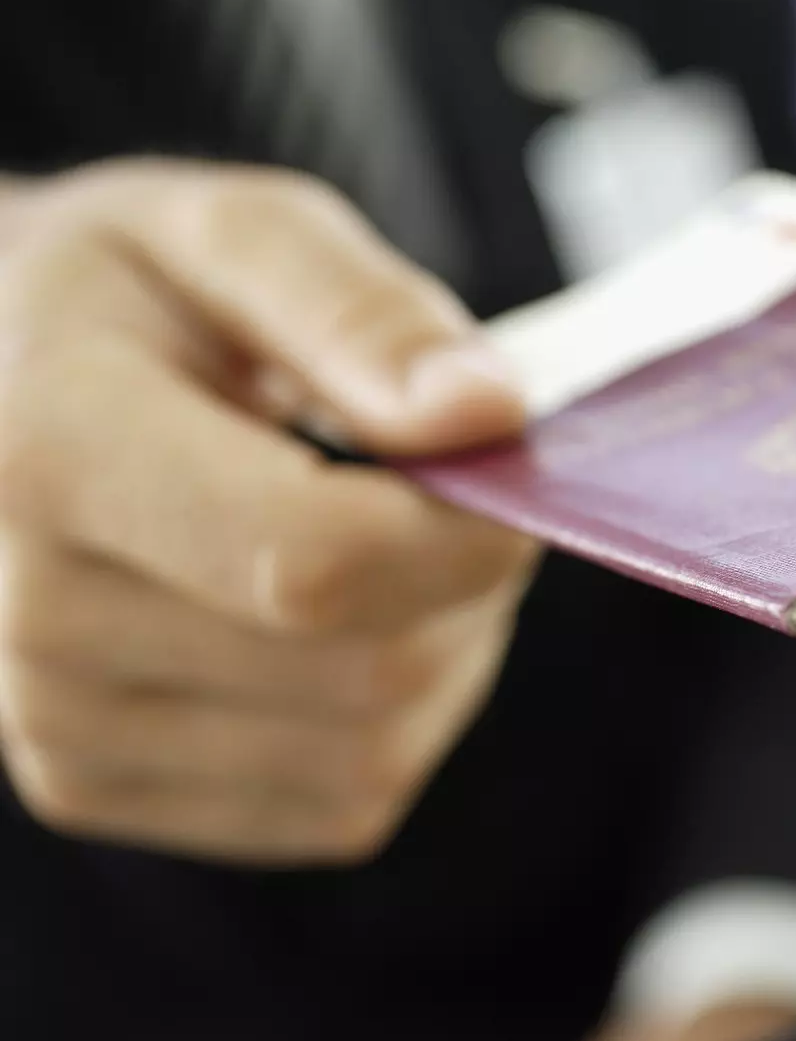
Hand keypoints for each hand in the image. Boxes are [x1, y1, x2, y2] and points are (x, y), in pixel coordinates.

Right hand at [0, 160, 535, 864]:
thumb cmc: (134, 299)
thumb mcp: (235, 235)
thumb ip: (362, 312)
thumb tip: (483, 417)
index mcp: (50, 450)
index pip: (317, 562)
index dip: (463, 531)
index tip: (504, 464)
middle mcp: (31, 615)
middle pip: (372, 668)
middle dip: (463, 580)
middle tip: (437, 487)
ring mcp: (56, 726)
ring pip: (375, 754)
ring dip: (440, 652)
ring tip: (378, 542)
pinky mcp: (99, 792)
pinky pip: (342, 804)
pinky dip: (391, 724)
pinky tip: (334, 626)